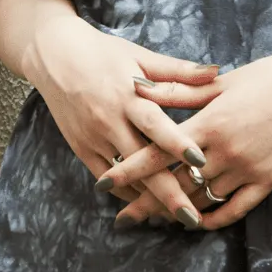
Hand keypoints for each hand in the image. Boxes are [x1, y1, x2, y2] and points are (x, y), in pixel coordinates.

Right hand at [23, 15, 221, 228]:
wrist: (55, 56)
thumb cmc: (103, 53)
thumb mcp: (139, 56)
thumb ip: (177, 70)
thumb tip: (216, 70)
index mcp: (127, 95)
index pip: (155, 124)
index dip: (177, 144)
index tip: (200, 163)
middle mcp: (110, 120)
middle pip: (142, 163)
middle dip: (168, 193)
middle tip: (193, 218)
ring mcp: (94, 138)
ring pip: (125, 178)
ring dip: (150, 200)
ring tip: (177, 218)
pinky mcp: (82, 150)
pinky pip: (107, 180)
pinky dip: (127, 194)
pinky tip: (148, 206)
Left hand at [102, 47, 271, 229]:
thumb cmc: (269, 75)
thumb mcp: (221, 82)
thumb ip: (178, 91)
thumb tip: (138, 86)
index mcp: (211, 122)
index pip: (159, 152)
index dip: (130, 168)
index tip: (105, 183)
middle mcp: (226, 151)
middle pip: (176, 184)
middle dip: (145, 201)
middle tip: (122, 216)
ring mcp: (248, 169)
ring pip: (203, 200)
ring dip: (177, 211)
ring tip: (154, 218)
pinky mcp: (268, 181)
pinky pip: (235, 209)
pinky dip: (213, 218)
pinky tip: (198, 221)